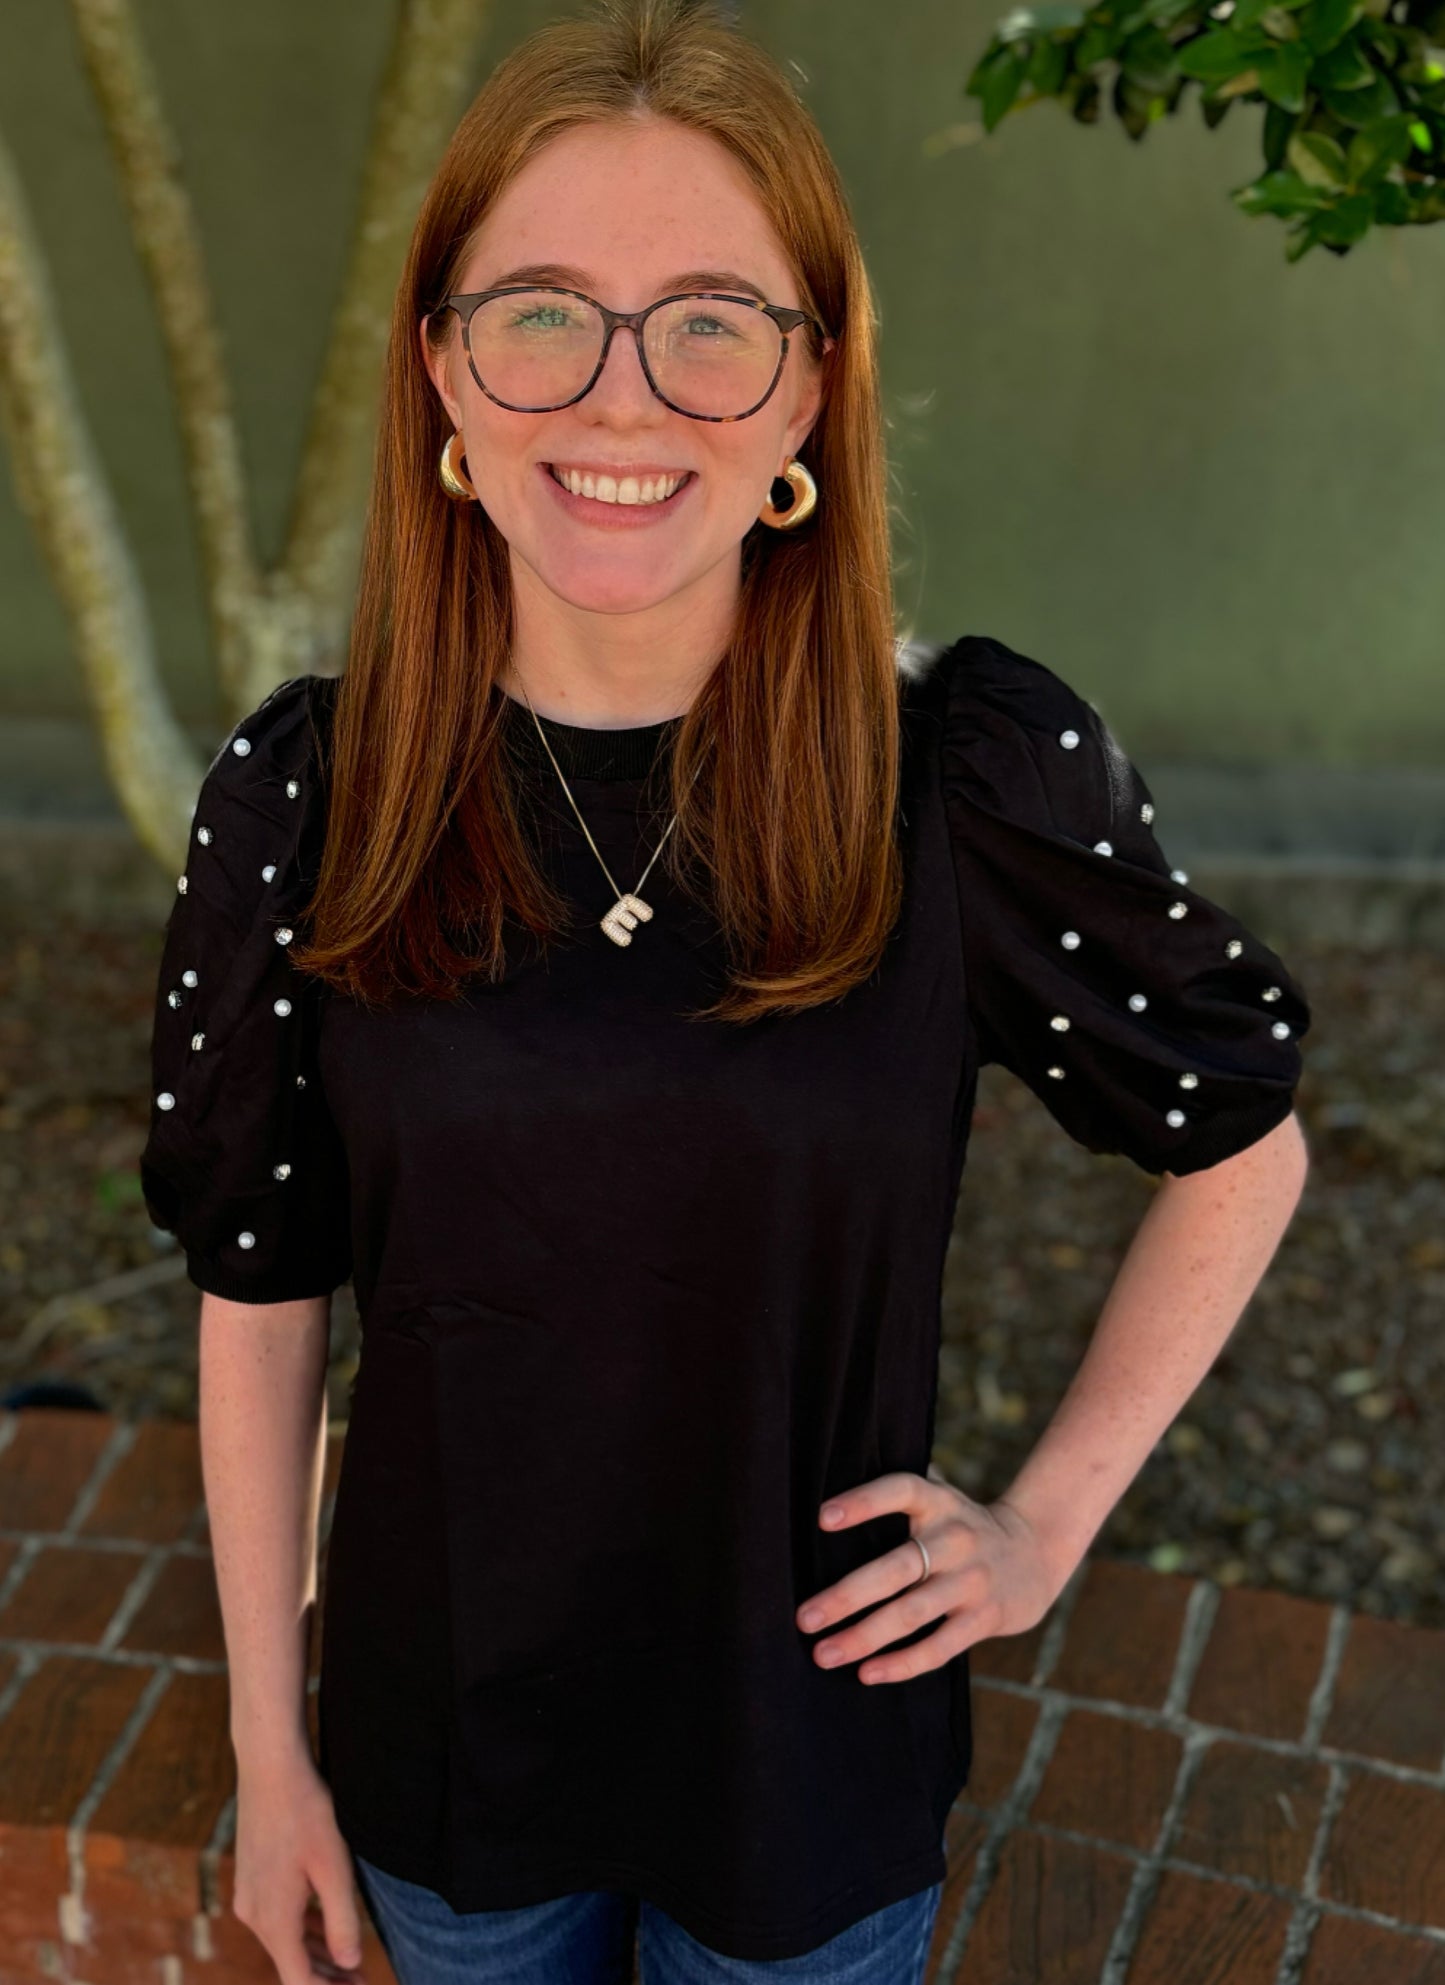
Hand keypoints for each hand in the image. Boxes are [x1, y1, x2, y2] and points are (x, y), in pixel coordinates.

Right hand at [231, 1747, 368, 1982]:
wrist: (269, 1769)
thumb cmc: (306, 1813)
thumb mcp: (334, 1868)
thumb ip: (342, 1921)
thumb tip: (349, 1963)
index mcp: (273, 1919)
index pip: (297, 1979)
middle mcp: (253, 1915)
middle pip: (290, 1963)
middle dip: (325, 1977)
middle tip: (360, 1981)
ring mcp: (248, 1895)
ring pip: (284, 1940)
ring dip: (315, 1953)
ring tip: (349, 1962)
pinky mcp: (251, 1877)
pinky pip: (278, 1917)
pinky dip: (302, 1929)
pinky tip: (325, 1926)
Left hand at [793, 1467, 1066, 1683]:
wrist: (1034, 1554)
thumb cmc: (961, 1527)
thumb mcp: (940, 1499)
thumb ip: (899, 1496)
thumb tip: (826, 1493)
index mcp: (939, 1501)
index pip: (901, 1490)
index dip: (864, 1502)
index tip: (822, 1518)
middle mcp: (956, 1538)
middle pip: (897, 1567)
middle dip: (847, 1596)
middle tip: (804, 1618)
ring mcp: (972, 1581)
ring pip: (912, 1613)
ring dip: (864, 1637)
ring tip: (822, 1653)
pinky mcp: (985, 1618)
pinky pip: (939, 1647)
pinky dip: (902, 1663)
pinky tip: (867, 1674)